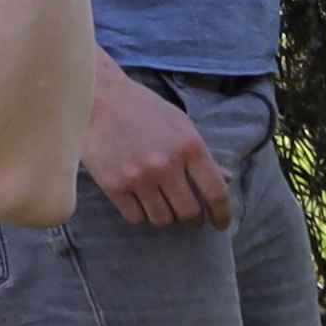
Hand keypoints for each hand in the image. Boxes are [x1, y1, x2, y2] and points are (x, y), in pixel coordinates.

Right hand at [83, 64, 233, 229]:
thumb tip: (227, 179)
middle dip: (193, 219)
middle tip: (190, 216)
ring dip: (166, 217)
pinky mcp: (113, 185)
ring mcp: (138, 177)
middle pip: (189, 212)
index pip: (216, 193)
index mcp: (190, 147)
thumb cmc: (144, 110)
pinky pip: (135, 217)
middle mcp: (166, 165)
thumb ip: (203, 156)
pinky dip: (141, 214)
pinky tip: (141, 202)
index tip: (221, 225)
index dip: (223, 214)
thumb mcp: (182, 125)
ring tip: (163, 205)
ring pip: (162, 219)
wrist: (98, 100)